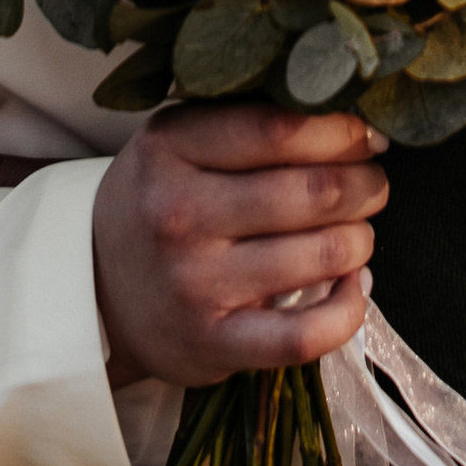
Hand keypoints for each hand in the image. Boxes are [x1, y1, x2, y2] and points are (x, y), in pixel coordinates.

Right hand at [93, 104, 387, 387]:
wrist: (94, 290)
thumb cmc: (158, 204)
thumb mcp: (178, 143)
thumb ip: (247, 122)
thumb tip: (351, 123)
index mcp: (170, 148)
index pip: (280, 130)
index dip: (342, 131)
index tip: (369, 136)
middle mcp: (179, 214)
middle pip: (313, 191)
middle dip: (365, 184)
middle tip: (372, 183)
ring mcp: (196, 284)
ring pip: (323, 254)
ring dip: (361, 240)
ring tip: (358, 231)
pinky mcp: (213, 343)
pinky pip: (307, 335)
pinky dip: (349, 309)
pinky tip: (353, 286)